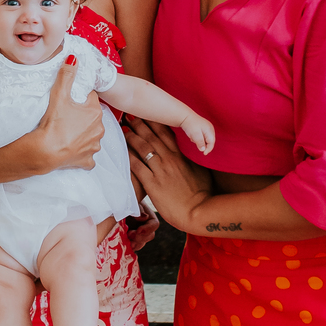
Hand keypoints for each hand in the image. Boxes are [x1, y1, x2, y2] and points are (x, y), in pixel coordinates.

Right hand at [31, 57, 101, 173]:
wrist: (46, 152)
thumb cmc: (54, 123)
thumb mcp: (59, 95)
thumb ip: (66, 75)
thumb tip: (73, 57)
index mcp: (95, 112)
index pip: (90, 99)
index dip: (79, 99)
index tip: (69, 101)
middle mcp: (99, 129)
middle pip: (91, 118)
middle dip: (82, 116)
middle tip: (66, 116)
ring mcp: (94, 146)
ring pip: (91, 137)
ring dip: (83, 135)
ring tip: (67, 132)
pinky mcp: (87, 161)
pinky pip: (88, 156)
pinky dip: (82, 153)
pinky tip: (72, 150)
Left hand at [125, 118, 211, 233]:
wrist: (199, 211)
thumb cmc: (202, 193)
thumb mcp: (200, 171)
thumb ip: (191, 160)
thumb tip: (190, 154)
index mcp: (181, 156)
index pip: (166, 133)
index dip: (155, 122)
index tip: (147, 114)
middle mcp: (170, 159)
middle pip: (152, 137)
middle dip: (140, 125)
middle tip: (130, 116)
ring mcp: (161, 171)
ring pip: (143, 148)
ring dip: (132, 137)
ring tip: (124, 129)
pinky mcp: (153, 184)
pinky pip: (137, 167)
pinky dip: (129, 157)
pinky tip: (122, 151)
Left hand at [127, 199, 159, 251]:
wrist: (111, 203)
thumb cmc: (122, 200)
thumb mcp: (131, 202)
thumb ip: (138, 209)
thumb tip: (144, 217)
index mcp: (148, 216)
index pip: (154, 224)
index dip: (148, 229)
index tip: (138, 230)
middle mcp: (144, 226)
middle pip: (149, 236)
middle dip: (140, 237)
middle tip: (129, 234)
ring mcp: (137, 233)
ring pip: (141, 243)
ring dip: (135, 244)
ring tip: (127, 243)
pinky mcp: (128, 238)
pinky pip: (131, 246)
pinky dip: (128, 247)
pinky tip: (123, 245)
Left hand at [179, 113, 214, 155]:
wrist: (184, 116)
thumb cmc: (190, 125)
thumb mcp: (195, 135)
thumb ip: (200, 142)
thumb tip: (203, 150)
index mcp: (210, 130)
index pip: (212, 142)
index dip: (208, 149)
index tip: (204, 154)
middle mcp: (210, 128)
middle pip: (209, 141)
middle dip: (202, 143)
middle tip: (194, 141)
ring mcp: (207, 127)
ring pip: (205, 139)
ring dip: (199, 140)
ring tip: (192, 136)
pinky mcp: (203, 127)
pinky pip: (202, 136)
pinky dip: (197, 137)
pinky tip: (192, 134)